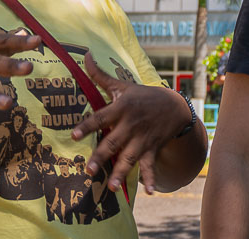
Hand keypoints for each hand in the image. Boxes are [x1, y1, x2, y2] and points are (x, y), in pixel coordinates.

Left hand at [70, 52, 191, 194]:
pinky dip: (151, 178)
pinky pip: (151, 165)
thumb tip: (85, 56)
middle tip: (88, 170)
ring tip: (111, 187)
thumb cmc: (142, 95)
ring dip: (121, 172)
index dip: (88, 126)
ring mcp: (142, 139)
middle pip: (114, 141)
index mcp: (121, 108)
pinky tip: (149, 192)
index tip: (75, 135)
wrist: (173, 106)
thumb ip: (100, 75)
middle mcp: (131, 124)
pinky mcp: (152, 148)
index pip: (101, 117)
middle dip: (102, 156)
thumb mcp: (122, 84)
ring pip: (130, 157)